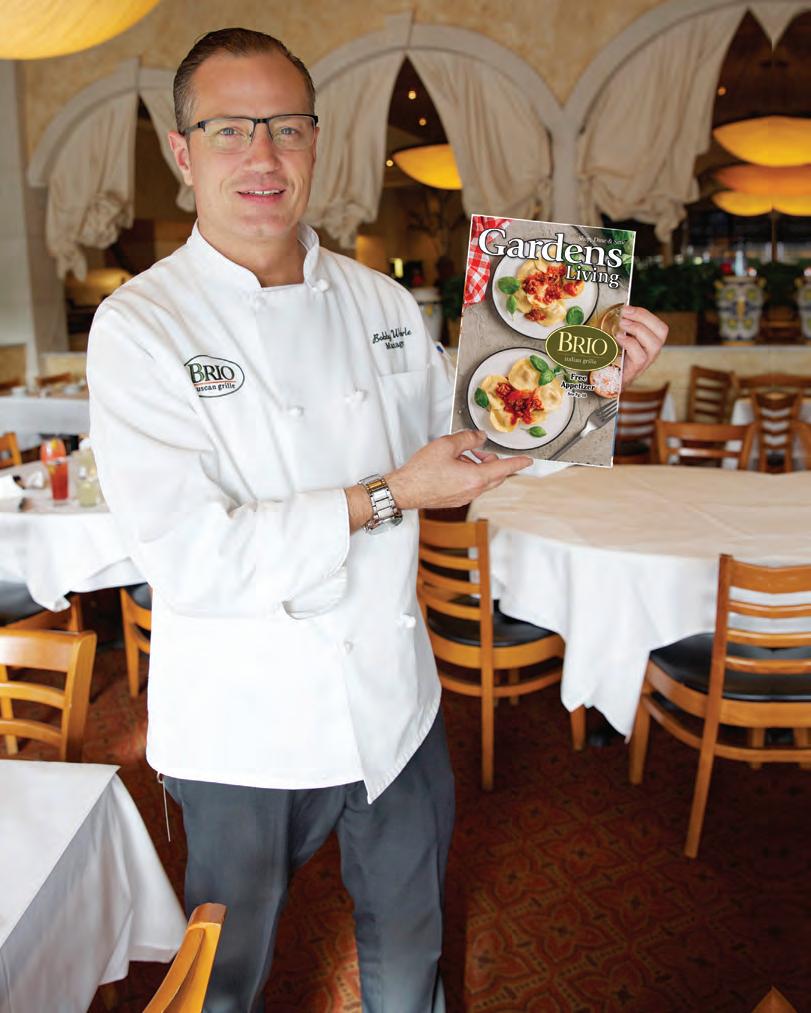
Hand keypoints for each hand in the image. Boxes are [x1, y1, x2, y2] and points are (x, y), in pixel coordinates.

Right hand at [386, 430, 531, 510]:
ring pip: (483, 481)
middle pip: (495, 476)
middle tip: (479, 450)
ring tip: (459, 456)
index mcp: (475, 478)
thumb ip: (468, 439)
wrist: (404, 491)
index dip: (518, 463)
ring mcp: (464, 498)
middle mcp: (473, 491)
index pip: (504, 469)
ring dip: (479, 467)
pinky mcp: (455, 500)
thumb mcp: (446, 445)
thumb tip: (479, 437)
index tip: (528, 461)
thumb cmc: (421, 472)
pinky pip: (471, 486)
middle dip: (493, 461)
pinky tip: (452, 467)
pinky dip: (469, 475)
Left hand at [617, 306, 667, 386]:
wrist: (606, 382)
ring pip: (654, 343)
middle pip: (662, 331)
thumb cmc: (612, 357)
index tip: (627, 308)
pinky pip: (640, 356)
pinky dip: (630, 343)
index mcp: (650, 341)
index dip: (645, 314)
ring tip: (621, 325)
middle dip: (643, 317)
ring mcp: (646, 362)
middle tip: (624, 313)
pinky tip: (618, 338)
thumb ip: (623, 327)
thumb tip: (619, 311)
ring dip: (637, 329)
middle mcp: (652, 351)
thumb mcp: (619, 340)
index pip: (659, 326)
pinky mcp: (636, 370)